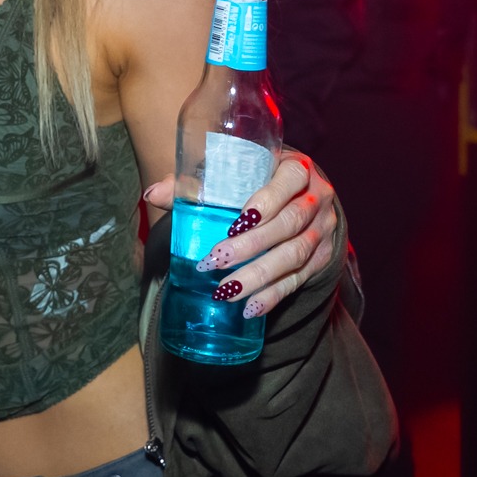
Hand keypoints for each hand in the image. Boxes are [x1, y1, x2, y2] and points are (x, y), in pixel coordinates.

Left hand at [142, 149, 337, 317]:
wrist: (304, 195)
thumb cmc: (261, 180)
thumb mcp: (238, 172)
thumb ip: (198, 182)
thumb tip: (153, 193)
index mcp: (297, 168)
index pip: (287, 182)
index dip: (265, 202)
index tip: (234, 223)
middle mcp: (317, 198)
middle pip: (289, 224)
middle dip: (251, 246)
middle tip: (215, 261)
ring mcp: (323, 230)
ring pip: (295, 255)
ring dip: (259, 276)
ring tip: (226, 291)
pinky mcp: (322, 258)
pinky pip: (299, 279)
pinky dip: (274, 295)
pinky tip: (251, 308)